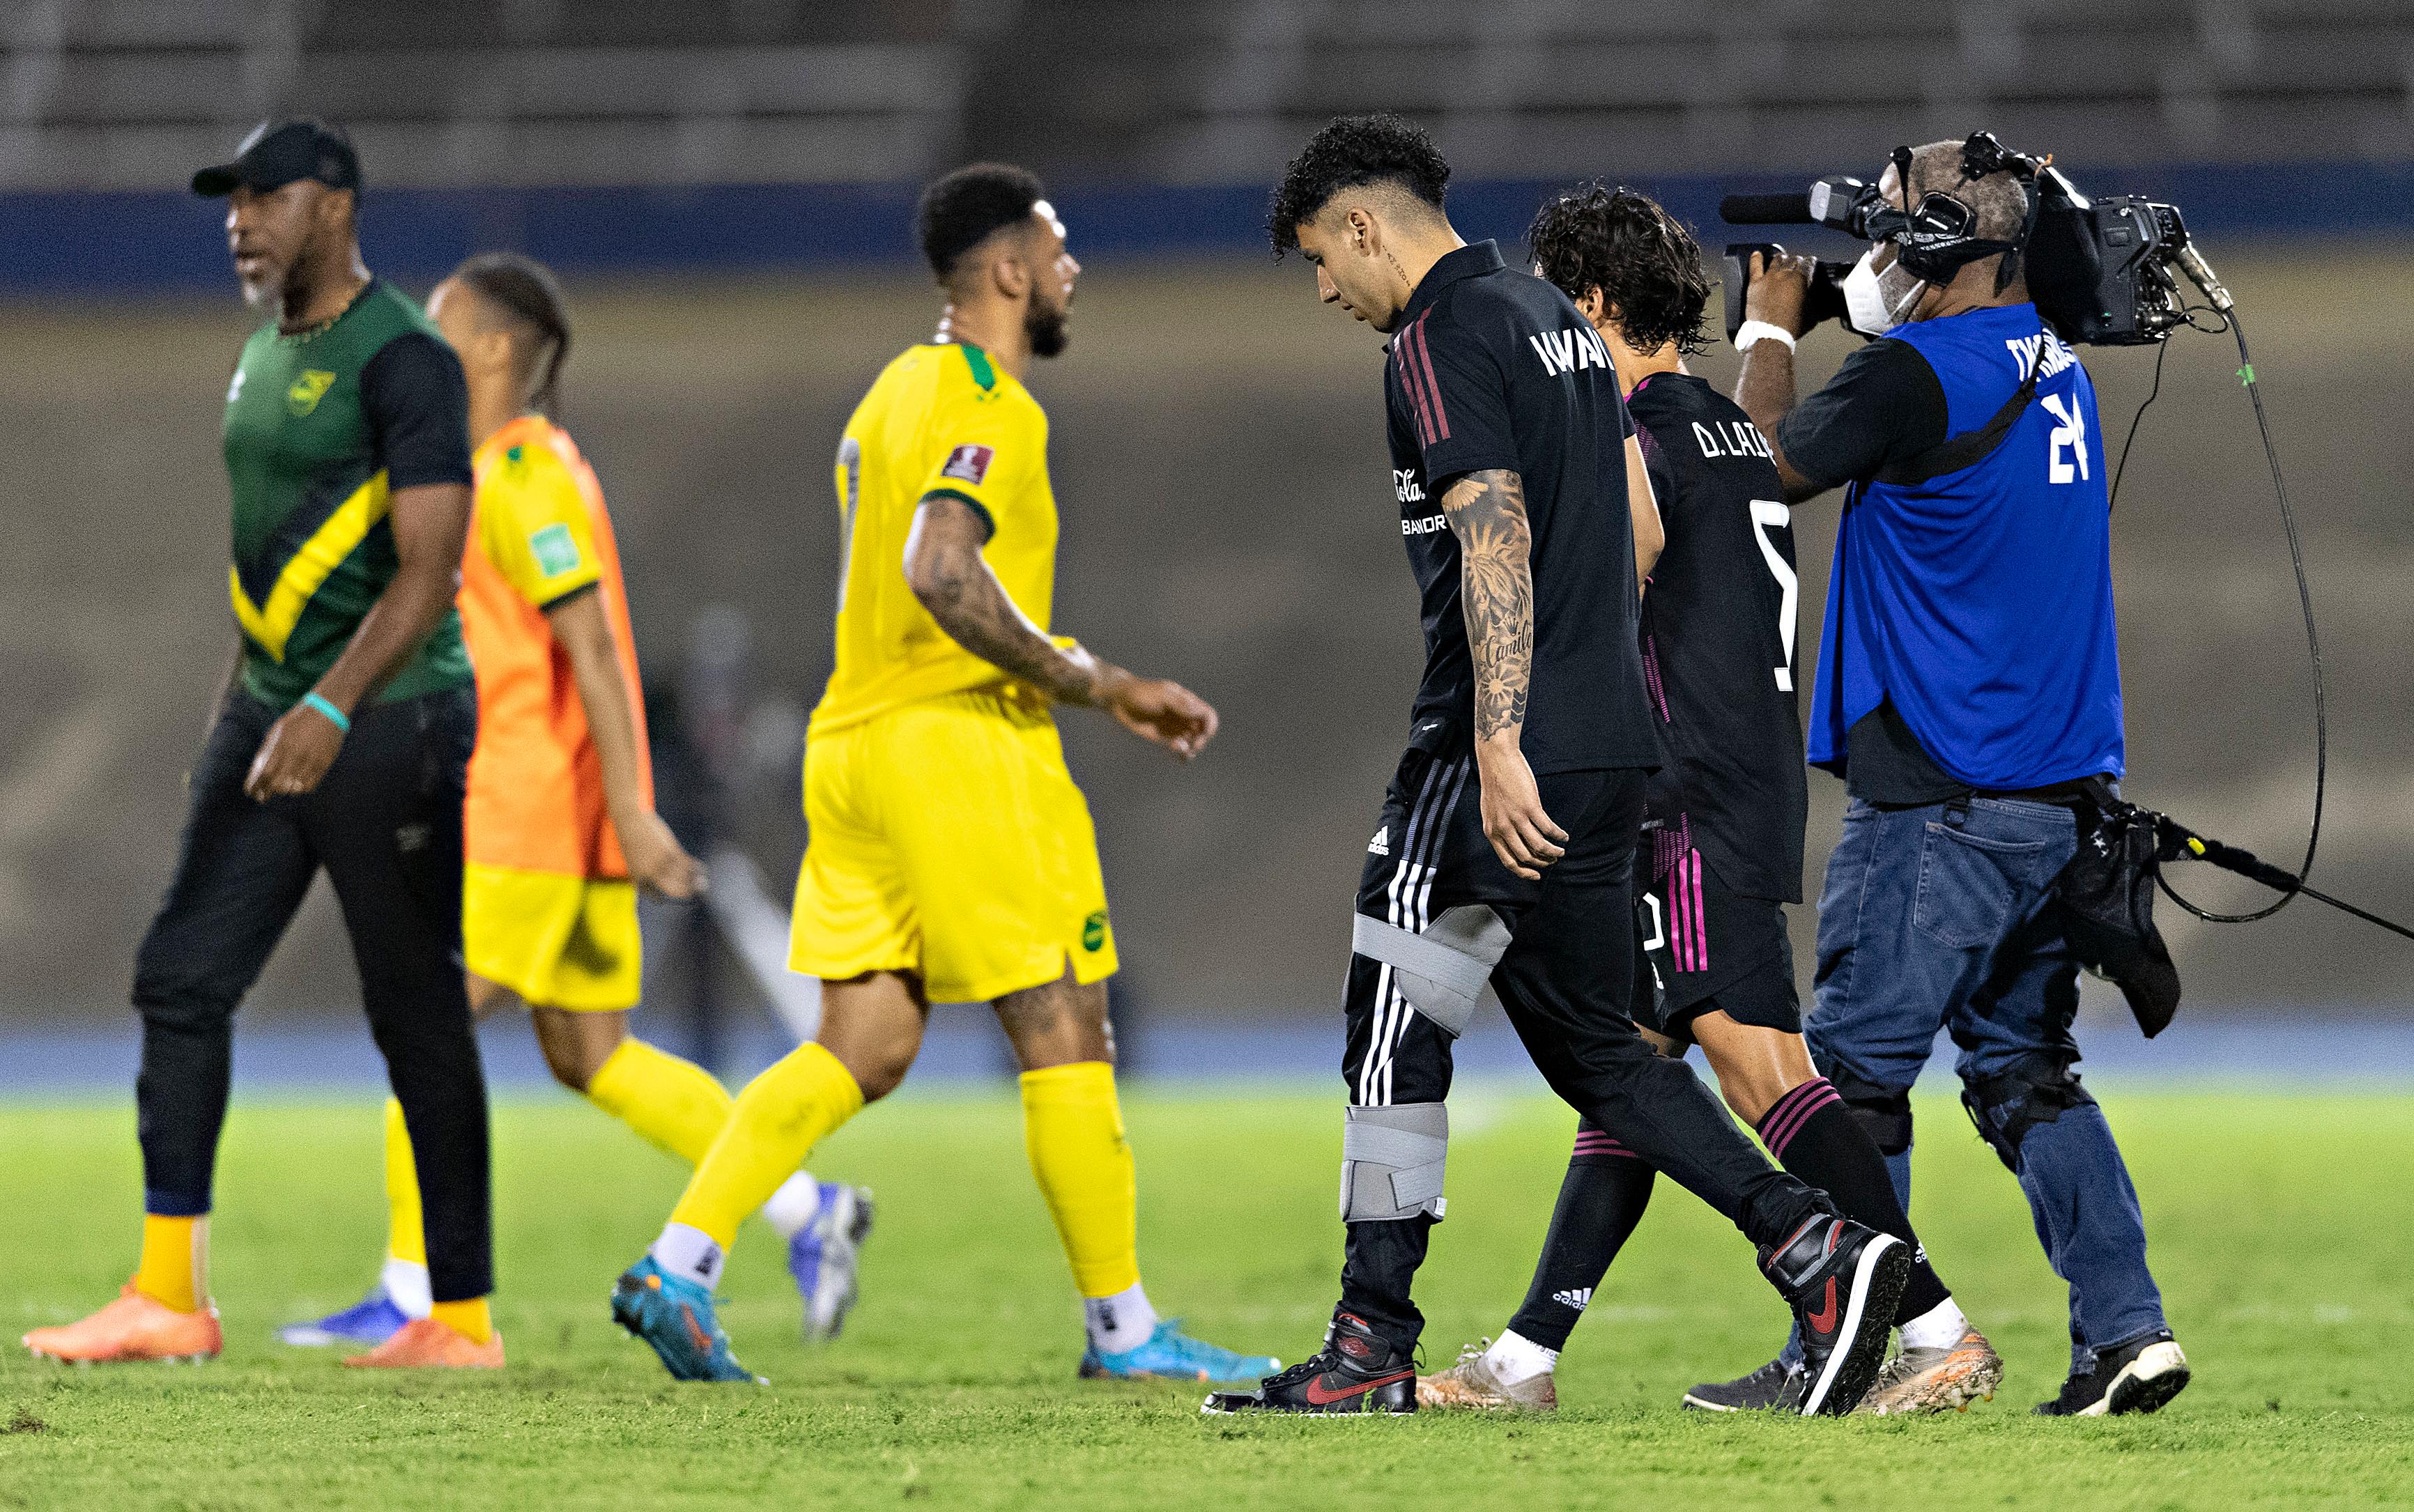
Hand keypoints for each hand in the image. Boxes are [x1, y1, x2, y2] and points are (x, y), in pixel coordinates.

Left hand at [244, 700, 346, 799]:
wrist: (328, 710)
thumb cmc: (298, 720)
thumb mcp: (278, 731)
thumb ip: (268, 751)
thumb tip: (258, 773)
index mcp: (282, 744)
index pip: (264, 774)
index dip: (256, 786)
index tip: (251, 792)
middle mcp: (297, 754)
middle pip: (278, 784)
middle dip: (266, 792)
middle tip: (261, 796)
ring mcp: (312, 760)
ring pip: (294, 788)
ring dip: (284, 790)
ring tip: (279, 789)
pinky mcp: (324, 764)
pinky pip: (310, 785)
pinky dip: (300, 788)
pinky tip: (295, 785)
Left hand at [615, 808, 705, 899]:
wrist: (630, 822)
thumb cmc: (630, 838)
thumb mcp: (633, 859)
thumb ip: (646, 869)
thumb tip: (662, 875)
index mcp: (639, 879)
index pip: (654, 895)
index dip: (662, 898)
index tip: (668, 897)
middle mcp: (651, 875)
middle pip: (674, 890)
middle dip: (686, 893)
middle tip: (693, 893)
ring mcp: (662, 864)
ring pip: (684, 878)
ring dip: (696, 882)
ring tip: (703, 883)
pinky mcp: (671, 852)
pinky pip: (687, 864)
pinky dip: (696, 868)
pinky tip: (701, 869)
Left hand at [1102, 672, 1218, 759]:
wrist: (1120, 701)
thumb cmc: (1140, 693)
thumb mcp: (1162, 695)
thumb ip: (1180, 704)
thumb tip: (1199, 711)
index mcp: (1187, 702)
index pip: (1208, 715)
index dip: (1209, 728)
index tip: (1200, 737)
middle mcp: (1184, 716)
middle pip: (1203, 731)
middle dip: (1200, 742)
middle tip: (1190, 748)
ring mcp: (1174, 728)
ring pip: (1192, 742)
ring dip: (1192, 750)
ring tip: (1182, 754)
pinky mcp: (1164, 738)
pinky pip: (1179, 749)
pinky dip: (1183, 755)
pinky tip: (1180, 759)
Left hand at [1474, 735, 1565, 879]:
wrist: (1496, 760)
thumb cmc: (1495, 784)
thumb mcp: (1491, 812)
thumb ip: (1500, 828)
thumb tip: (1515, 842)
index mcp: (1492, 832)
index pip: (1508, 861)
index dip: (1524, 872)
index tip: (1537, 876)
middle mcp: (1502, 828)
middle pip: (1526, 856)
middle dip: (1542, 862)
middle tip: (1553, 860)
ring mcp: (1516, 818)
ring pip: (1539, 846)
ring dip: (1553, 852)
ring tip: (1561, 851)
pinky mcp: (1530, 807)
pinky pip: (1547, 828)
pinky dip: (1558, 835)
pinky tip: (1563, 836)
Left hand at [1742, 250, 1816, 338]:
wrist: (1771, 335)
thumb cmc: (1790, 327)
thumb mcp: (1811, 314)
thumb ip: (1812, 302)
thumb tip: (1813, 301)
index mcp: (1801, 280)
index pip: (1808, 264)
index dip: (1810, 263)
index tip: (1810, 263)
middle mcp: (1785, 275)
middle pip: (1793, 261)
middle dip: (1797, 260)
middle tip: (1798, 263)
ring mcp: (1769, 278)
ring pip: (1776, 261)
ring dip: (1782, 259)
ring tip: (1782, 259)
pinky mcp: (1755, 284)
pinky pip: (1755, 266)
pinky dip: (1756, 259)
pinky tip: (1757, 254)